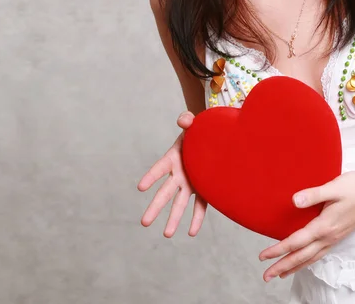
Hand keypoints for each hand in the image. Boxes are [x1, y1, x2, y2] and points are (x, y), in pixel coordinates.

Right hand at [137, 111, 207, 236]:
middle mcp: (178, 174)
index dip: (151, 176)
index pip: (160, 168)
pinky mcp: (202, 189)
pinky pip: (199, 206)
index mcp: (173, 158)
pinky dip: (196, 218)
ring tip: (167, 234)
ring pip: (179, 203)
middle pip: (164, 192)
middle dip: (155, 207)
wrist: (213, 138)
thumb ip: (186, 119)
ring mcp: (189, 183)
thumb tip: (184, 121)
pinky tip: (191, 232)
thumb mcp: (192, 123)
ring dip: (173, 218)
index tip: (141, 187)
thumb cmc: (198, 130)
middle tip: (144, 223)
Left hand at [258, 171, 354, 281]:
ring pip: (310, 258)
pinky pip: (319, 254)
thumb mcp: (334, 187)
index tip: (263, 256)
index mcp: (325, 226)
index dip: (278, 249)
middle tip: (266, 275)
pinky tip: (304, 261)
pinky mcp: (339, 235)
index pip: (296, 242)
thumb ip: (313, 194)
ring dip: (294, 266)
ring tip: (280, 273)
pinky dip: (307, 261)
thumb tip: (294, 201)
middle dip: (283, 266)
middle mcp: (329, 236)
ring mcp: (335, 238)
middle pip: (301, 256)